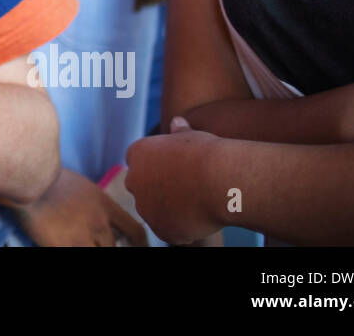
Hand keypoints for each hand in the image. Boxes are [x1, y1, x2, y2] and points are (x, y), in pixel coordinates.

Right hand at [11, 168, 147, 246]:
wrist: (29, 179)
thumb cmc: (49, 176)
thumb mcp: (81, 186)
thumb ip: (94, 203)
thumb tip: (101, 217)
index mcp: (104, 205)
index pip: (134, 230)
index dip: (140, 244)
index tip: (140, 248)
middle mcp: (99, 224)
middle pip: (113, 246)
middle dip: (107, 246)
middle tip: (94, 240)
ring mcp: (81, 238)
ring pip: (97, 252)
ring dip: (88, 247)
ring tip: (76, 239)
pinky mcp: (63, 246)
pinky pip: (76, 253)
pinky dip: (70, 248)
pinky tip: (62, 243)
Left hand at [124, 116, 226, 244]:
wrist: (220, 178)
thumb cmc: (208, 153)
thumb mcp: (192, 136)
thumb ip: (180, 133)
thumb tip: (176, 121)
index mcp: (137, 153)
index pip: (139, 163)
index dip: (158, 167)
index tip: (176, 170)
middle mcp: (134, 180)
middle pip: (143, 188)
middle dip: (159, 190)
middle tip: (188, 189)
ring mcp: (146, 208)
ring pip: (156, 212)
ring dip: (171, 210)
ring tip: (199, 202)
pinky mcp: (161, 230)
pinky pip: (171, 231)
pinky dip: (184, 229)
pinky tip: (201, 218)